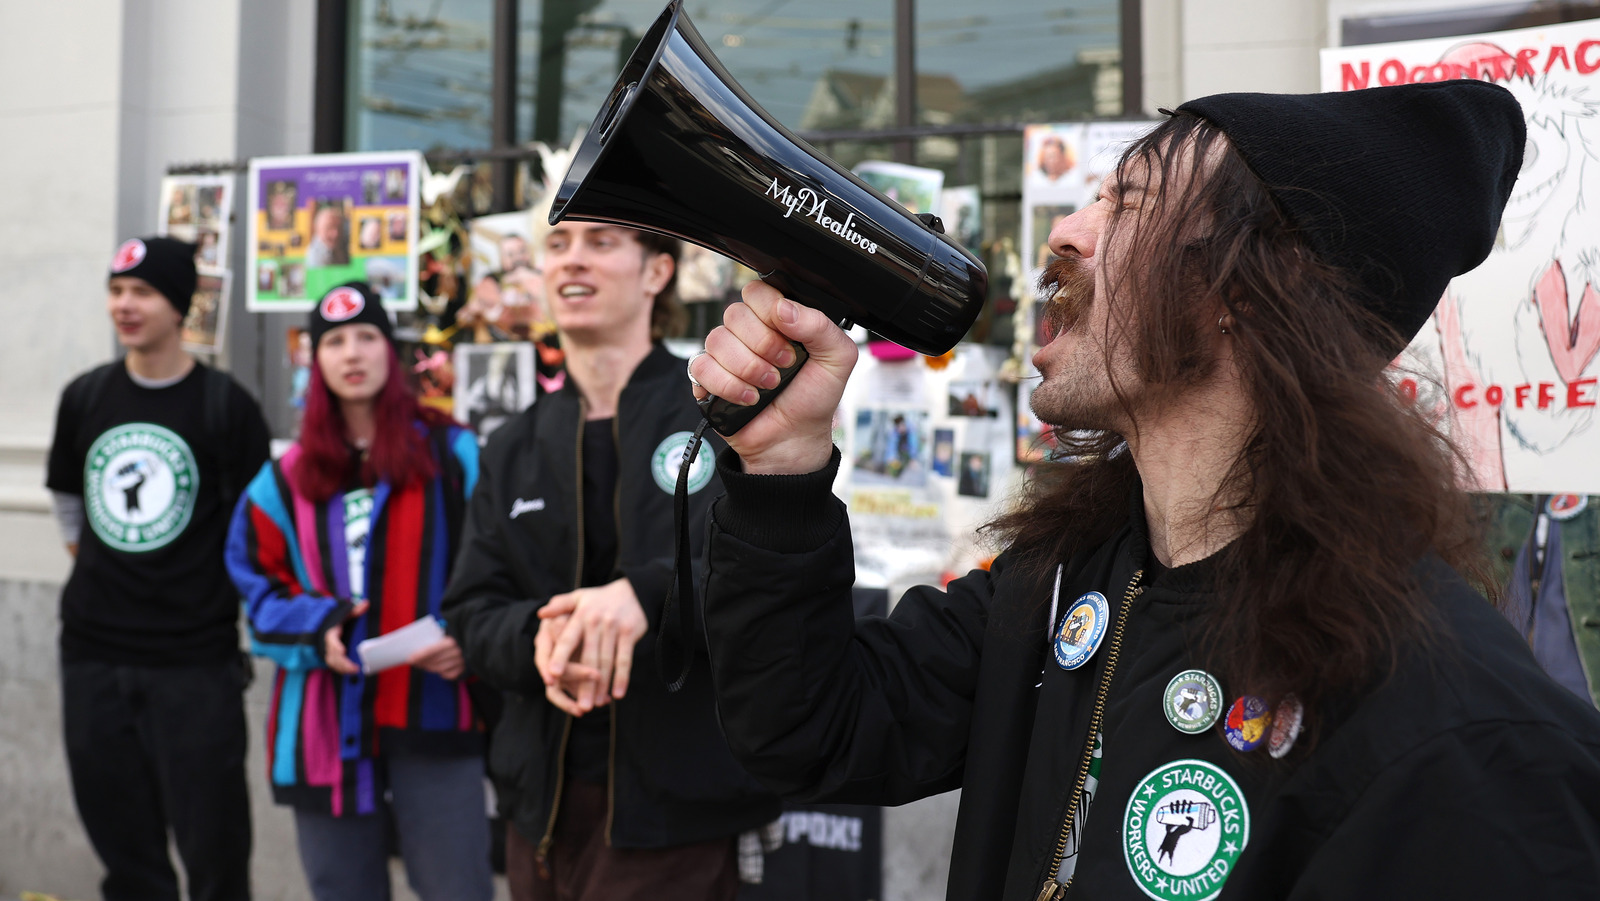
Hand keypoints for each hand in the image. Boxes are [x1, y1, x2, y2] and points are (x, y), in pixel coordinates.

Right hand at [323, 601, 369, 675]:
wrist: (327, 629)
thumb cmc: (338, 622)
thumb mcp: (346, 614)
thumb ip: (355, 610)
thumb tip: (366, 603)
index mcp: (331, 634)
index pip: (331, 640)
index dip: (336, 646)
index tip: (342, 650)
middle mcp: (328, 645)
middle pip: (332, 655)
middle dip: (342, 663)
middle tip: (355, 668)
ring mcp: (328, 652)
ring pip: (332, 663)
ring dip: (342, 669)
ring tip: (355, 671)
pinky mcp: (331, 658)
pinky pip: (335, 666)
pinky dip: (342, 670)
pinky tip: (352, 672)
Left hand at [407, 635, 465, 679]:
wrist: (475, 638)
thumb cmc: (457, 634)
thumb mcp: (447, 631)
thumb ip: (436, 636)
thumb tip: (418, 644)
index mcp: (451, 641)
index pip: (432, 650)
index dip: (420, 655)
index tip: (410, 659)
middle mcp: (457, 652)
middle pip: (434, 661)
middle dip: (422, 662)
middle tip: (414, 662)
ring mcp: (462, 662)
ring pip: (440, 669)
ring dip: (429, 668)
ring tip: (423, 664)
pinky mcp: (465, 669)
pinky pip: (449, 675)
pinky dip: (442, 673)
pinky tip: (437, 668)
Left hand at [534, 578, 647, 713]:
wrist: (634, 591)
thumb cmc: (600, 598)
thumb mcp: (579, 597)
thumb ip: (559, 605)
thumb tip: (541, 614)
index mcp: (580, 616)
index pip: (567, 639)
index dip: (560, 657)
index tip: (552, 676)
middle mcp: (596, 622)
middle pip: (589, 657)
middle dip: (584, 684)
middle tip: (581, 706)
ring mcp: (614, 628)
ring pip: (607, 661)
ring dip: (602, 686)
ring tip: (596, 705)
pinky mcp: (630, 633)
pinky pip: (625, 659)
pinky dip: (622, 677)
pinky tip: (618, 694)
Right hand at [688, 281, 857, 473]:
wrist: (794, 439)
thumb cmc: (814, 397)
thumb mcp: (837, 358)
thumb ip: (820, 325)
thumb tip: (784, 308)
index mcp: (777, 318)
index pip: (758, 292)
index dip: (771, 313)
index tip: (790, 340)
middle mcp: (747, 332)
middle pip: (734, 313)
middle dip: (763, 346)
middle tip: (783, 368)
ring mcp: (724, 354)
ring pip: (717, 340)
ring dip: (748, 369)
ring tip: (767, 387)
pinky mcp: (706, 378)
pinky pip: (701, 367)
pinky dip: (728, 386)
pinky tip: (748, 398)